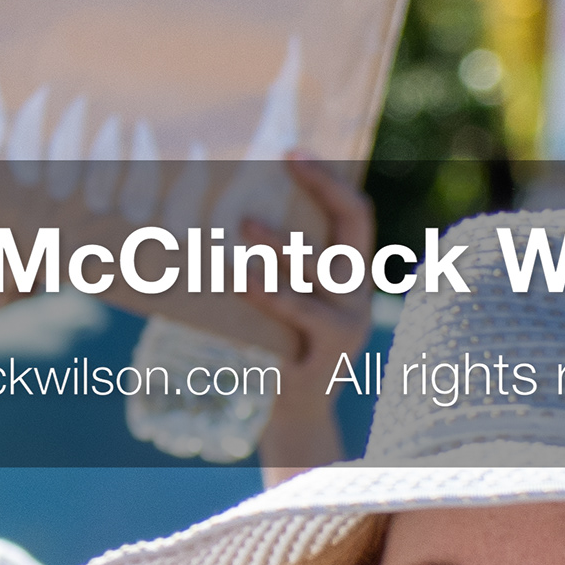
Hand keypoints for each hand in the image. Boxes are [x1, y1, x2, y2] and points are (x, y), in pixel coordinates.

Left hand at [247, 155, 373, 478]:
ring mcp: (346, 328)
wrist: (295, 416)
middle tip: (277, 161)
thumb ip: (268, 261)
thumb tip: (208, 210)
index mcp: (350, 274)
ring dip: (282, 248)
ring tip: (244, 225)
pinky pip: (299, 319)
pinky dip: (270, 296)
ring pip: (320, 277)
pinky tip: (241, 279)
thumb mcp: (280, 297)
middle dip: (319, 191)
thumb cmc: (276, 344)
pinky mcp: (324, 358)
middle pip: (349, 234)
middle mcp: (357, 295)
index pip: (354, 214)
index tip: (292, 148)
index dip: (329, 179)